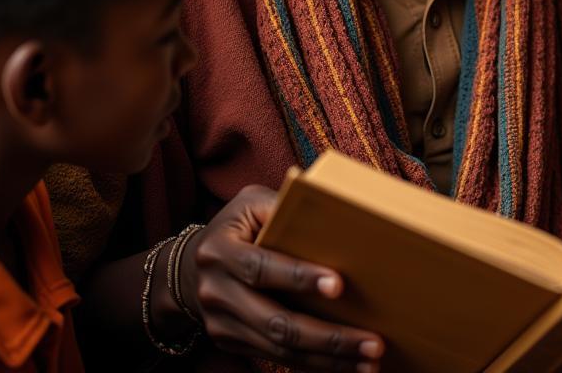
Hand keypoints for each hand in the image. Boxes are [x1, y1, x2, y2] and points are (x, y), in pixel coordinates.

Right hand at [180, 184, 384, 370]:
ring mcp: (222, 324)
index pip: (261, 268)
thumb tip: (330, 206)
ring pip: (280, 349)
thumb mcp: (250, 204)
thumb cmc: (235, 226)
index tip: (338, 286)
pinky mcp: (232, 344)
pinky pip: (276, 358)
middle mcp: (217, 292)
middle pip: (276, 322)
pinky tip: (345, 364)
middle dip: (327, 336)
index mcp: (220, 252)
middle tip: (372, 341)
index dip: (299, 278)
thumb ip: (283, 205)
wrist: (189, 268)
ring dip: (328, 358)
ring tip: (369, 359)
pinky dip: (313, 364)